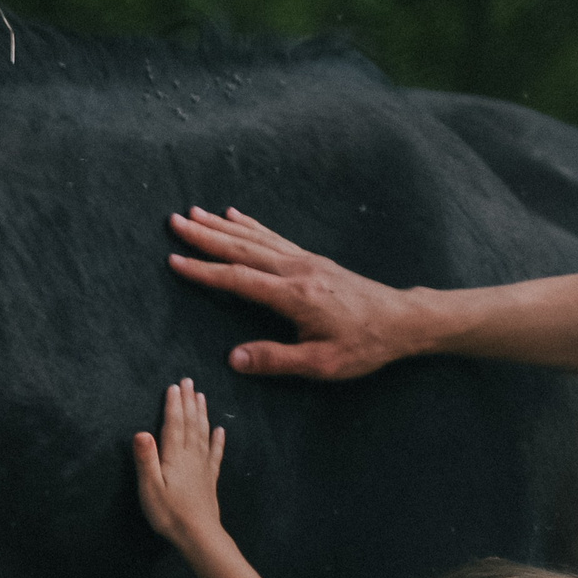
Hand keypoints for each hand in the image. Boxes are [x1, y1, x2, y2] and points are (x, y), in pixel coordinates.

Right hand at [132, 378, 226, 552]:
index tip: (174, 386)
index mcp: (174, 456)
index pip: (174, 424)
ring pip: (203, 433)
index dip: (174, 404)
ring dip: (202, 414)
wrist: (198, 534)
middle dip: (189, 402)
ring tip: (202, 396)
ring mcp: (203, 467)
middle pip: (191, 423)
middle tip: (189, 381)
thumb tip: (140, 432)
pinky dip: (218, 440)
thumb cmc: (169, 513)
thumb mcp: (150, 487)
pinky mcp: (209, 478)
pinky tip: (220, 430)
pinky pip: (215, 454)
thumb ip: (146, 459)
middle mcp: (191, 456)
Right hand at [168, 207, 426, 379]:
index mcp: (294, 296)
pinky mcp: (312, 260)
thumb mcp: (322, 363)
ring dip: (221, 226)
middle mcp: (296, 270)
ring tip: (194, 213)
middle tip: (174, 222)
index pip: (238, 279)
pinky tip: (235, 215)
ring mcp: (305, 261)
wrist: (403, 320)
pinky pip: (273, 237)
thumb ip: (276, 359)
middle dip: (205, 235)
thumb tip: (233, 358)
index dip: (204, 271)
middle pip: (242, 248)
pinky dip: (250, 224)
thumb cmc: (364, 345)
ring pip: (255, 238)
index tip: (174, 260)